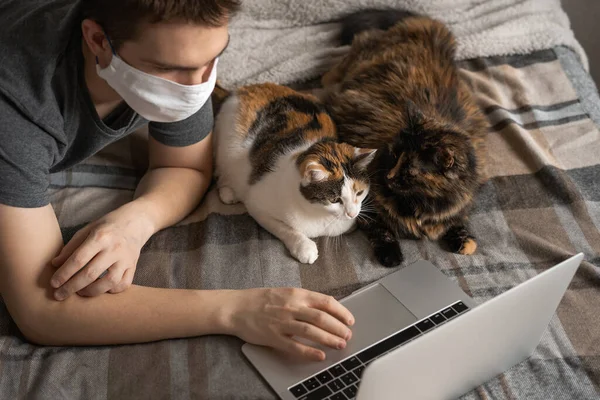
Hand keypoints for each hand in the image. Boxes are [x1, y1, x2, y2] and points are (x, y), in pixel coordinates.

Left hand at [50, 205, 153, 300]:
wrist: (135, 222)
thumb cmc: (107, 226)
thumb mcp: (87, 230)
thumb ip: (71, 247)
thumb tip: (55, 264)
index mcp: (100, 237)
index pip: (78, 259)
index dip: (64, 274)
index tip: (53, 284)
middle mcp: (114, 248)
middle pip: (91, 274)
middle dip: (72, 287)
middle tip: (59, 295)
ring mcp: (126, 258)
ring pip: (109, 282)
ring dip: (91, 292)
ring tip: (80, 292)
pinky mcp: (134, 266)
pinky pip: (124, 284)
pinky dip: (111, 291)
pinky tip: (101, 289)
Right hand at [225, 288, 354, 360]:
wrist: (235, 307)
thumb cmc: (260, 300)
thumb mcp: (285, 292)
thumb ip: (304, 299)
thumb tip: (326, 307)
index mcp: (296, 294)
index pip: (325, 302)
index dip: (341, 312)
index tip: (350, 320)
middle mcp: (291, 307)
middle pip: (322, 318)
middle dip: (339, 328)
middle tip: (348, 336)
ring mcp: (282, 322)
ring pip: (312, 332)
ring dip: (329, 339)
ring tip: (340, 345)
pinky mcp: (274, 337)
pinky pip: (295, 346)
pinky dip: (310, 352)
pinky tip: (320, 355)